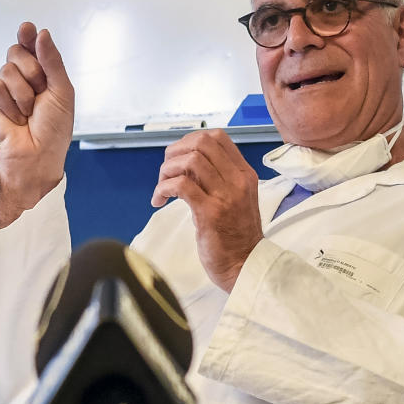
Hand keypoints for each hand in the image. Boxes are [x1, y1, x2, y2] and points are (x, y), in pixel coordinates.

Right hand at [0, 22, 73, 229]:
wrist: (38, 156)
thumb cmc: (54, 130)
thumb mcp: (62, 91)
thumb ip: (52, 61)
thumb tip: (41, 33)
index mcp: (42, 73)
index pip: (32, 44)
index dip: (28, 35)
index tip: (27, 29)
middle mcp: (22, 77)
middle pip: (16, 51)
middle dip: (32, 72)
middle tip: (39, 92)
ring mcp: (5, 88)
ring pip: (7, 70)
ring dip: (23, 94)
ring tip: (29, 112)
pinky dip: (9, 105)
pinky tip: (15, 118)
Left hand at [151, 129, 262, 291]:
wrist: (244, 265)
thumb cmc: (235, 235)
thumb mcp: (235, 198)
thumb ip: (217, 178)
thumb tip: (185, 162)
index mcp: (244, 174)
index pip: (218, 137)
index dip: (190, 140)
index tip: (178, 157)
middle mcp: (237, 180)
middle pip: (202, 143)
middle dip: (175, 151)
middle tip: (166, 171)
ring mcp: (225, 196)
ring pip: (190, 160)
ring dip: (167, 170)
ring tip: (162, 187)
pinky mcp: (210, 213)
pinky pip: (181, 185)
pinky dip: (163, 188)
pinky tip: (159, 200)